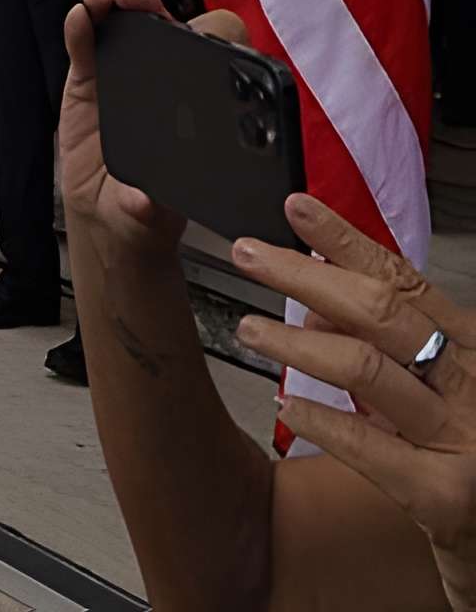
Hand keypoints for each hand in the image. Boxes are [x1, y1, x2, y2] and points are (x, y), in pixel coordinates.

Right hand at [58, 0, 242, 265]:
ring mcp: (122, 71)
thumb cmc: (149, 210)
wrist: (108, 219)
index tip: (199, 34)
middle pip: (161, 19)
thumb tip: (143, 201)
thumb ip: (150, 206)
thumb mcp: (157, 213)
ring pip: (121, 17)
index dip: (211, 33)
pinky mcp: (87, 77)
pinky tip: (79, 18)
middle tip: (139, 2)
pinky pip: (84, 41)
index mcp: (197, 101)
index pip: (215, 50)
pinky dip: (80, 24)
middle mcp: (162, 78)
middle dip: (151, 1)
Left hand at [233, 195, 475, 610]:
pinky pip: (373, 447)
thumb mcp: (437, 390)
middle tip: (249, 254)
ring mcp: (463, 438)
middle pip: (380, 310)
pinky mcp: (447, 496)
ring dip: (298, 342)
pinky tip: (289, 405)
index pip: (402, 278)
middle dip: (306, 275)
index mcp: (470, 347)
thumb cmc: (469, 456)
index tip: (296, 207)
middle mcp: (472, 382)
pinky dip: (325, 420)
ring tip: (250, 328)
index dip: (345, 239)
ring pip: (368, 367)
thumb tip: (317, 304)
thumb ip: (386, 346)